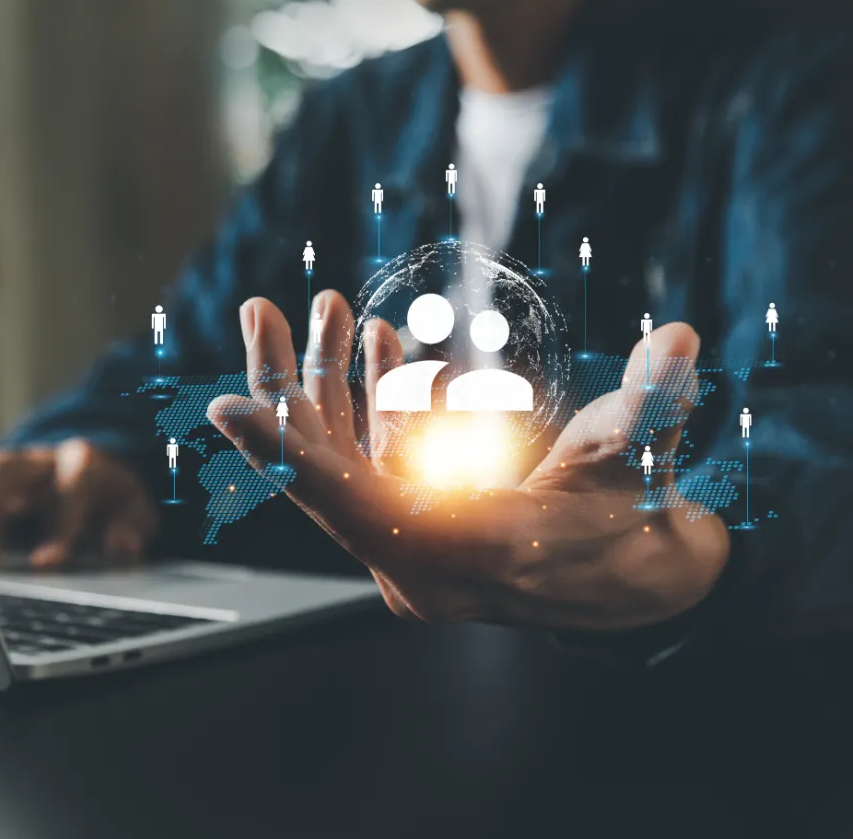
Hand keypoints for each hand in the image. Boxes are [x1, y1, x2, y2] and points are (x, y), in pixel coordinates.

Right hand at [0, 440, 157, 568]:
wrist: (89, 476)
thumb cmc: (107, 501)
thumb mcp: (135, 511)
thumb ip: (134, 526)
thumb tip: (122, 544)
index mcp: (81, 464)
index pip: (71, 482)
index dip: (60, 521)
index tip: (46, 563)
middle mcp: (37, 460)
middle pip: (2, 467)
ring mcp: (5, 466)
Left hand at [206, 291, 729, 629]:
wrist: (646, 589)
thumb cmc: (639, 532)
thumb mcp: (642, 469)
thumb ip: (648, 409)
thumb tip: (673, 345)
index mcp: (456, 556)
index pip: (347, 504)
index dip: (284, 453)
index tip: (223, 407)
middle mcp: (415, 559)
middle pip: (324, 470)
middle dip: (288, 386)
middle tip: (259, 310)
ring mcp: (410, 542)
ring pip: (343, 457)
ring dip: (329, 381)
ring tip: (326, 308)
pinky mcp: (417, 522)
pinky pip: (371, 461)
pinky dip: (370, 403)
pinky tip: (377, 346)